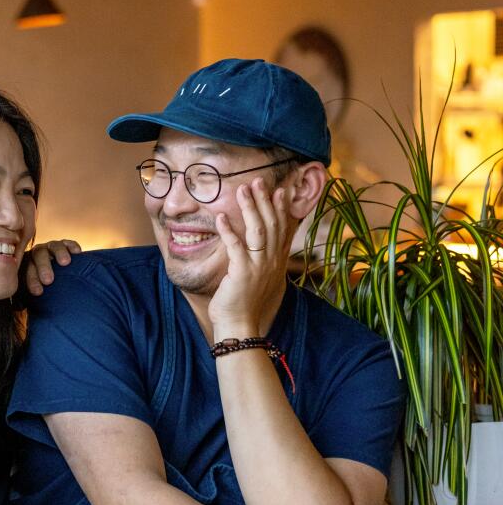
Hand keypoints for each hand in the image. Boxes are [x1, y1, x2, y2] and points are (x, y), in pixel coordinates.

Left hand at [23, 238, 81, 294]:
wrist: (56, 278)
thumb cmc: (43, 290)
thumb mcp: (33, 293)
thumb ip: (25, 297)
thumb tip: (18, 308)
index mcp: (28, 265)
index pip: (27, 269)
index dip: (31, 280)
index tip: (38, 292)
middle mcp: (38, 254)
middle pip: (39, 256)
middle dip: (43, 268)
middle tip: (49, 280)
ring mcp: (51, 248)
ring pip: (53, 246)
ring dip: (58, 253)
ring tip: (65, 263)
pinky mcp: (65, 245)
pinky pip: (68, 243)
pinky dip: (71, 246)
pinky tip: (77, 252)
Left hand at [208, 179, 295, 336]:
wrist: (240, 325)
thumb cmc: (245, 301)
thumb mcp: (259, 276)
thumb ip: (262, 257)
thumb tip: (260, 242)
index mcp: (276, 261)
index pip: (283, 229)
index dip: (283, 208)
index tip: (281, 189)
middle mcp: (272, 261)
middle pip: (272, 224)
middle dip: (265, 200)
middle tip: (258, 180)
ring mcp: (258, 267)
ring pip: (258, 230)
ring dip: (250, 208)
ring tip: (242, 189)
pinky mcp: (242, 273)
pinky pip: (237, 247)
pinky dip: (229, 230)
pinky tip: (220, 217)